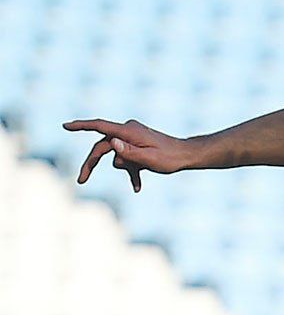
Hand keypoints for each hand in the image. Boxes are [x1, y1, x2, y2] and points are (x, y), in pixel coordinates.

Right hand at [63, 119, 192, 191]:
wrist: (188, 156)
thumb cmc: (170, 158)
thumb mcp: (149, 159)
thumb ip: (129, 152)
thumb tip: (112, 143)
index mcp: (129, 131)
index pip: (100, 126)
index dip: (82, 126)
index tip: (65, 126)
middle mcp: (128, 132)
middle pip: (103, 147)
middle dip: (92, 164)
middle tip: (81, 180)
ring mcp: (133, 139)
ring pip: (117, 156)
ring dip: (125, 169)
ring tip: (139, 180)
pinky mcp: (138, 146)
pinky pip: (128, 159)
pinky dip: (131, 172)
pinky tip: (137, 188)